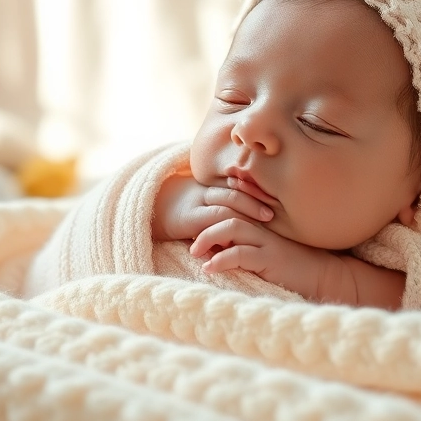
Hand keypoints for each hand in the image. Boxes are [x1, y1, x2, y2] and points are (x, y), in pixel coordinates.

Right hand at [152, 175, 272, 243]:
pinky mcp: (188, 219)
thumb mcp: (198, 203)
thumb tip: (243, 217)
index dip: (254, 190)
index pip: (235, 184)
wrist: (146, 212)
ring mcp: (196, 204)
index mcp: (207, 186)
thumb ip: (217, 204)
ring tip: (264, 222)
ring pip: (226, 205)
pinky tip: (240, 236)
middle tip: (272, 212)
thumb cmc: (176, 211)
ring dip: (247, 214)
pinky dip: (227, 229)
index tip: (273, 197)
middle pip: (234, 192)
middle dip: (254, 201)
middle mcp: (202, 192)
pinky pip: (212, 221)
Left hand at [189, 217, 331, 300]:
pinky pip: (241, 253)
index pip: (231, 211)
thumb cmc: (296, 268)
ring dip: (208, 237)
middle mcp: (263, 228)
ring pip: (232, 227)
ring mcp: (268, 241)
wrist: (326, 277)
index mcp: (261, 225)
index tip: (193, 229)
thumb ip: (247, 248)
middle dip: (204, 224)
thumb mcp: (268, 254)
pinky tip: (209, 268)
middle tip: (190, 241)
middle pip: (228, 213)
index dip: (210, 217)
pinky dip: (221, 259)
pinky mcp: (271, 258)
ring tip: (194, 251)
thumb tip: (217, 252)